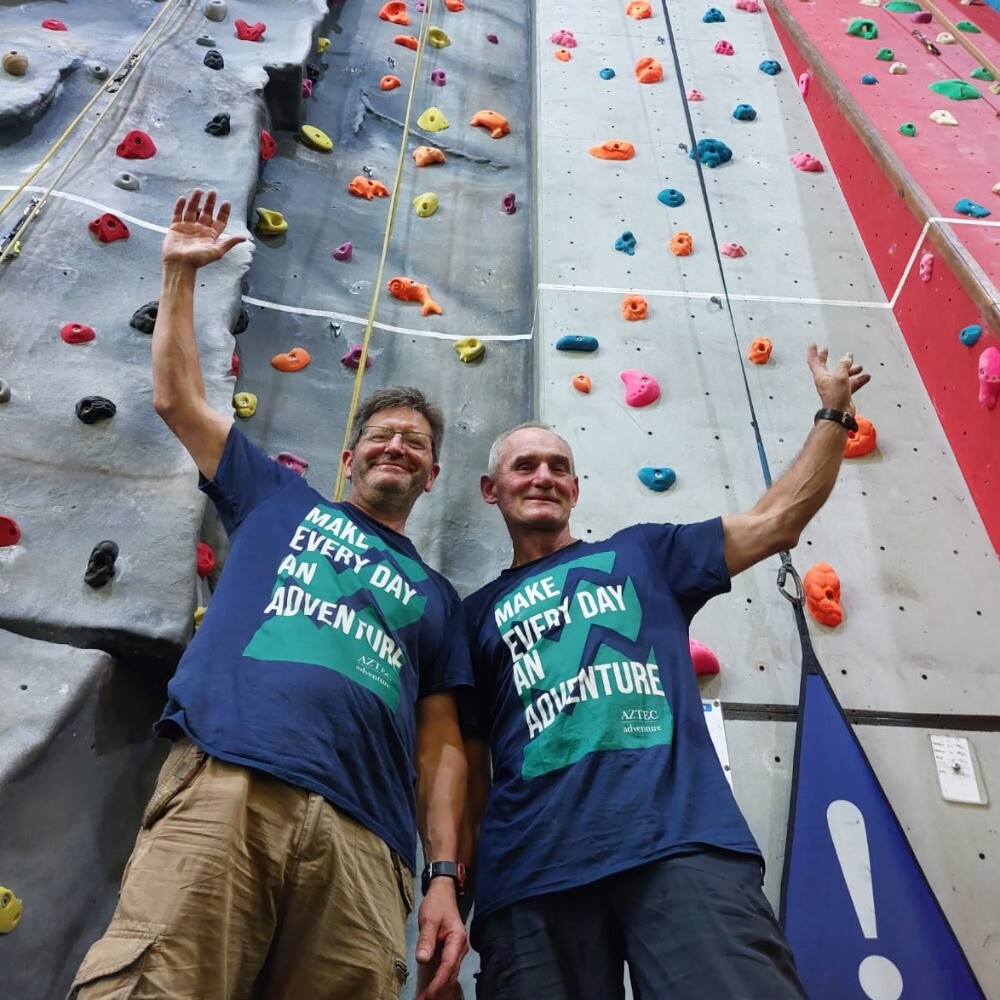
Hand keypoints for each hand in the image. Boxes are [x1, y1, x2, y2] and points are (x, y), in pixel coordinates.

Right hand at [162, 189, 245, 268]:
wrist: (180, 264)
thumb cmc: (199, 259)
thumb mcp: (217, 251)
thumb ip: (229, 242)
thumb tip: (244, 238)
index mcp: (211, 236)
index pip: (219, 221)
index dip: (223, 212)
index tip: (226, 203)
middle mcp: (200, 230)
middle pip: (206, 213)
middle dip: (210, 203)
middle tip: (213, 192)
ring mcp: (188, 228)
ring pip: (192, 210)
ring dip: (195, 200)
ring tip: (198, 191)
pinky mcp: (176, 227)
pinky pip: (178, 214)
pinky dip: (180, 206)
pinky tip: (184, 198)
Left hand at [415, 880, 468, 999]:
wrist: (443, 893)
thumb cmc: (436, 904)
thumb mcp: (428, 919)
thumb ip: (426, 940)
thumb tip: (422, 960)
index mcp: (457, 939)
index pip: (448, 966)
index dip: (438, 982)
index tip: (428, 995)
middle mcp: (461, 948)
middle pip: (450, 973)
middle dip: (437, 990)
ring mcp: (458, 950)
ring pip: (450, 973)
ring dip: (438, 987)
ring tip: (424, 998)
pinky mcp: (452, 951)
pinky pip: (447, 969)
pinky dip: (439, 979)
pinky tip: (430, 988)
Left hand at [807, 343, 870, 414]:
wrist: (840, 414)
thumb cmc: (836, 396)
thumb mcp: (840, 377)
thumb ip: (844, 365)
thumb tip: (847, 356)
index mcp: (821, 376)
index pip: (814, 361)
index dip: (813, 352)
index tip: (813, 344)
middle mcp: (826, 380)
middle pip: (825, 366)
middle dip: (825, 357)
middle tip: (826, 349)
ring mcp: (835, 387)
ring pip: (842, 375)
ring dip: (850, 369)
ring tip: (859, 366)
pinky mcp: (843, 393)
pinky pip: (851, 384)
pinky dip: (858, 380)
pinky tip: (866, 377)